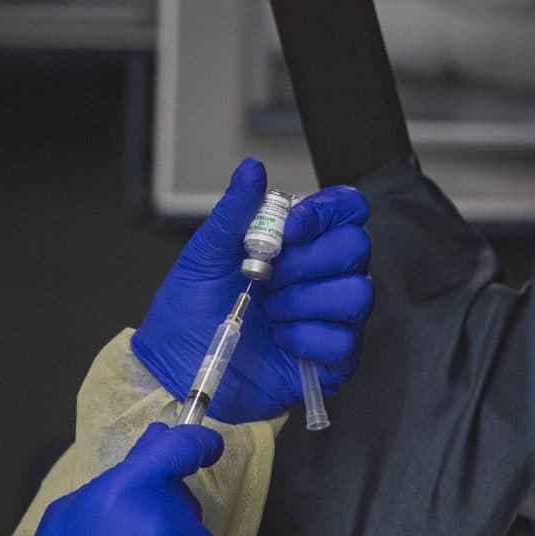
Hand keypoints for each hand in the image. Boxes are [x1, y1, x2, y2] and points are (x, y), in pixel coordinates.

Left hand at [131, 159, 372, 422]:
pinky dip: (305, 339)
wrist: (177, 367)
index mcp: (298, 243)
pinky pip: (344, 340)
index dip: (325, 214)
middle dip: (307, 263)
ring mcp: (331, 317)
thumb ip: (233, 213)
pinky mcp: (332, 359)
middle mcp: (322, 275)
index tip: (288, 232)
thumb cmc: (189, 311)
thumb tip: (252, 168)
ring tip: (269, 313)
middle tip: (266, 280)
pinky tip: (279, 341)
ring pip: (357, 293)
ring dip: (303, 302)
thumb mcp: (203, 256)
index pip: (346, 210)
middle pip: (356, 247)